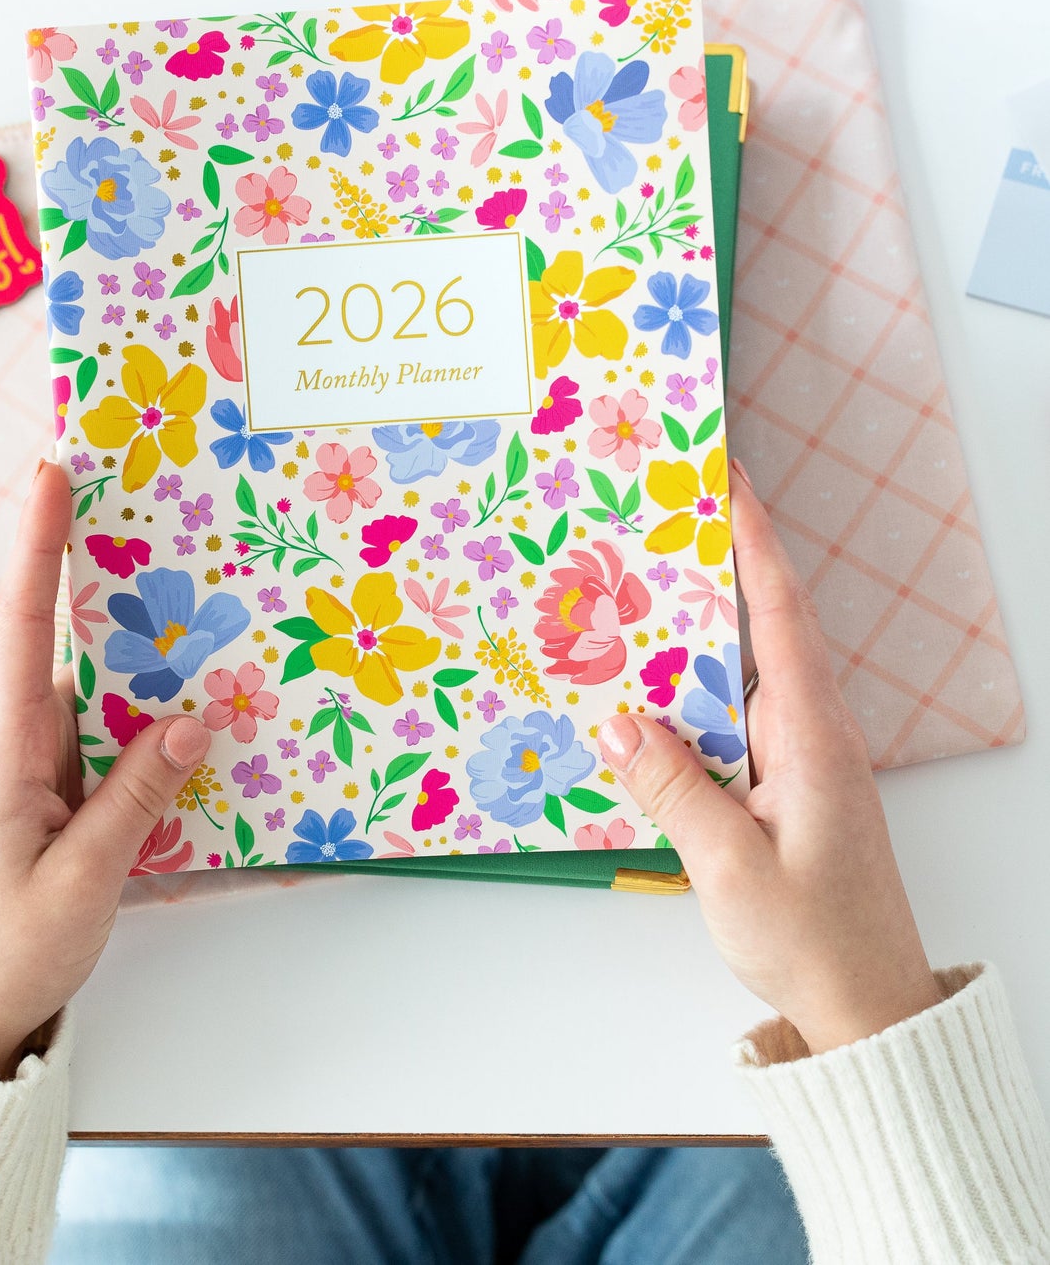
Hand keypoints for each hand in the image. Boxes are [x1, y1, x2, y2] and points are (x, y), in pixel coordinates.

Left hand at [0, 459, 210, 1076]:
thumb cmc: (10, 947)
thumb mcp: (84, 877)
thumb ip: (137, 797)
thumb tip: (193, 722)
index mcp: (4, 749)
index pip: (20, 626)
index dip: (37, 548)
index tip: (51, 477)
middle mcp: (14, 739)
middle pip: (61, 639)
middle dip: (101, 576)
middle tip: (156, 515)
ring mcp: (32, 763)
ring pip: (92, 686)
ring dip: (138, 651)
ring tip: (200, 601)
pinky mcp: (52, 788)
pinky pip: (102, 730)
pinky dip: (142, 712)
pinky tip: (189, 703)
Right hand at [596, 459, 942, 1053]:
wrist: (865, 1007)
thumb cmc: (813, 940)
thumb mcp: (729, 866)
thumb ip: (673, 789)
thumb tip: (620, 722)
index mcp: (812, 736)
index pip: (781, 614)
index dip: (754, 541)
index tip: (727, 479)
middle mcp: (812, 733)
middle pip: (763, 627)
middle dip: (718, 565)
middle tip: (663, 518)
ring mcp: (801, 759)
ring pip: (742, 673)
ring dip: (696, 633)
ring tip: (635, 591)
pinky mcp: (785, 785)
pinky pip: (732, 719)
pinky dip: (692, 694)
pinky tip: (648, 696)